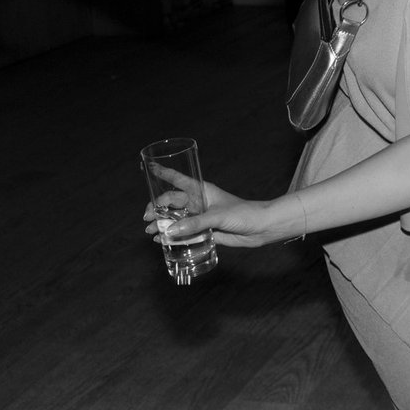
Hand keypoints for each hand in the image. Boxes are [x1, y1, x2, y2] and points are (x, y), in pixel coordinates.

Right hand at [142, 178, 287, 248]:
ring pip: (176, 219)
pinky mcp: (206, 232)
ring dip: (163, 225)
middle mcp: (199, 202)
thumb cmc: (244, 213)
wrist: (262, 227)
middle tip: (147, 219)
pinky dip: (173, 237)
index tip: (149, 168)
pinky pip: (186, 234)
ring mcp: (201, 217)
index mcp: (202, 190)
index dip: (164, 173)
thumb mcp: (218, 216)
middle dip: (157, 209)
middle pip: (172, 203)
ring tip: (151, 233)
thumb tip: (170, 231)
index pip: (178, 179)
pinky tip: (162, 241)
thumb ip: (195, 224)